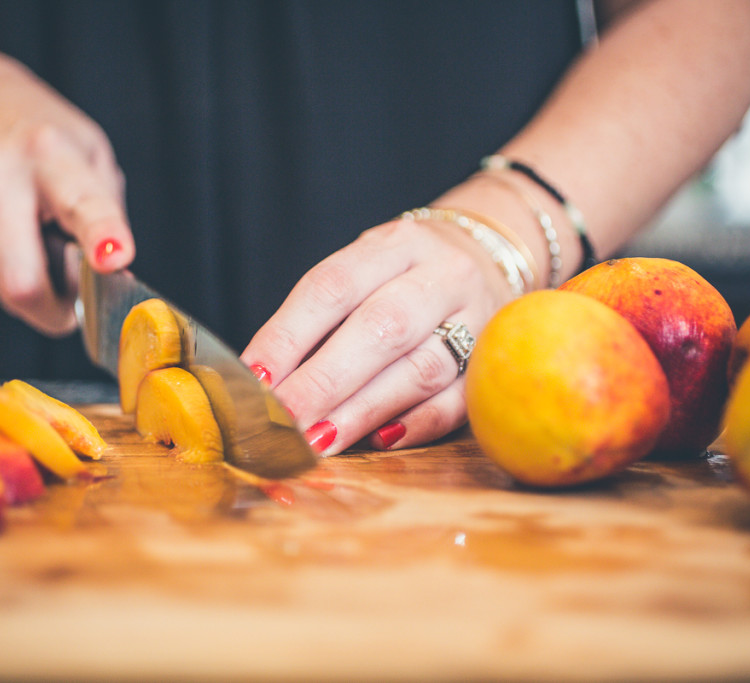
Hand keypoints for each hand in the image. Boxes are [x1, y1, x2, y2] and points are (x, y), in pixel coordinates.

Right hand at [0, 57, 134, 334]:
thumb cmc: (40, 135)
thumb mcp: (92, 155)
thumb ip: (108, 215)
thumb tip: (112, 278)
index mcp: (48, 153)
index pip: (79, 205)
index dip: (100, 237)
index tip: (114, 258)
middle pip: (21, 281)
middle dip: (56, 311)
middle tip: (77, 299)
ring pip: (6, 289)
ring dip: (36, 286)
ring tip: (42, 241)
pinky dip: (13, 272)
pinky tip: (16, 236)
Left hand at [240, 215, 515, 454]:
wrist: (494, 256)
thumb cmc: (408, 274)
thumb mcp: (367, 268)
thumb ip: (321, 317)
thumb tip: (264, 380)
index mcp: (396, 244)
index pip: (333, 286)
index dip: (288, 334)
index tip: (254, 378)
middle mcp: (442, 275)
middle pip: (381, 327)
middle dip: (324, 380)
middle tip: (283, 420)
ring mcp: (478, 318)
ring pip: (420, 367)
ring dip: (363, 410)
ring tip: (319, 440)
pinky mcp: (495, 362)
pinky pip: (459, 400)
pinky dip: (418, 422)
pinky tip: (381, 440)